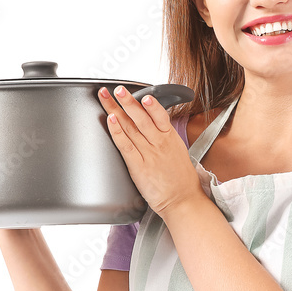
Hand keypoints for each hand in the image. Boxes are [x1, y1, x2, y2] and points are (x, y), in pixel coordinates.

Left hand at [97, 86, 203, 217]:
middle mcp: (159, 143)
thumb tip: (155, 127)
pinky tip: (111, 121)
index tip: (141, 93)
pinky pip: (125, 145)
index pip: (159, 114)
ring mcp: (148, 154)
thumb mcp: (179, 152)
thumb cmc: (181, 181)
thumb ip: (165, 138)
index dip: (149, 102)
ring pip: (131, 127)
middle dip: (127, 101)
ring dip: (118, 110)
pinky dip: (117, 131)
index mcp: (170, 138)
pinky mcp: (138, 166)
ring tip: (108, 97)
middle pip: (140, 117)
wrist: (183, 201)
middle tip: (117, 89)